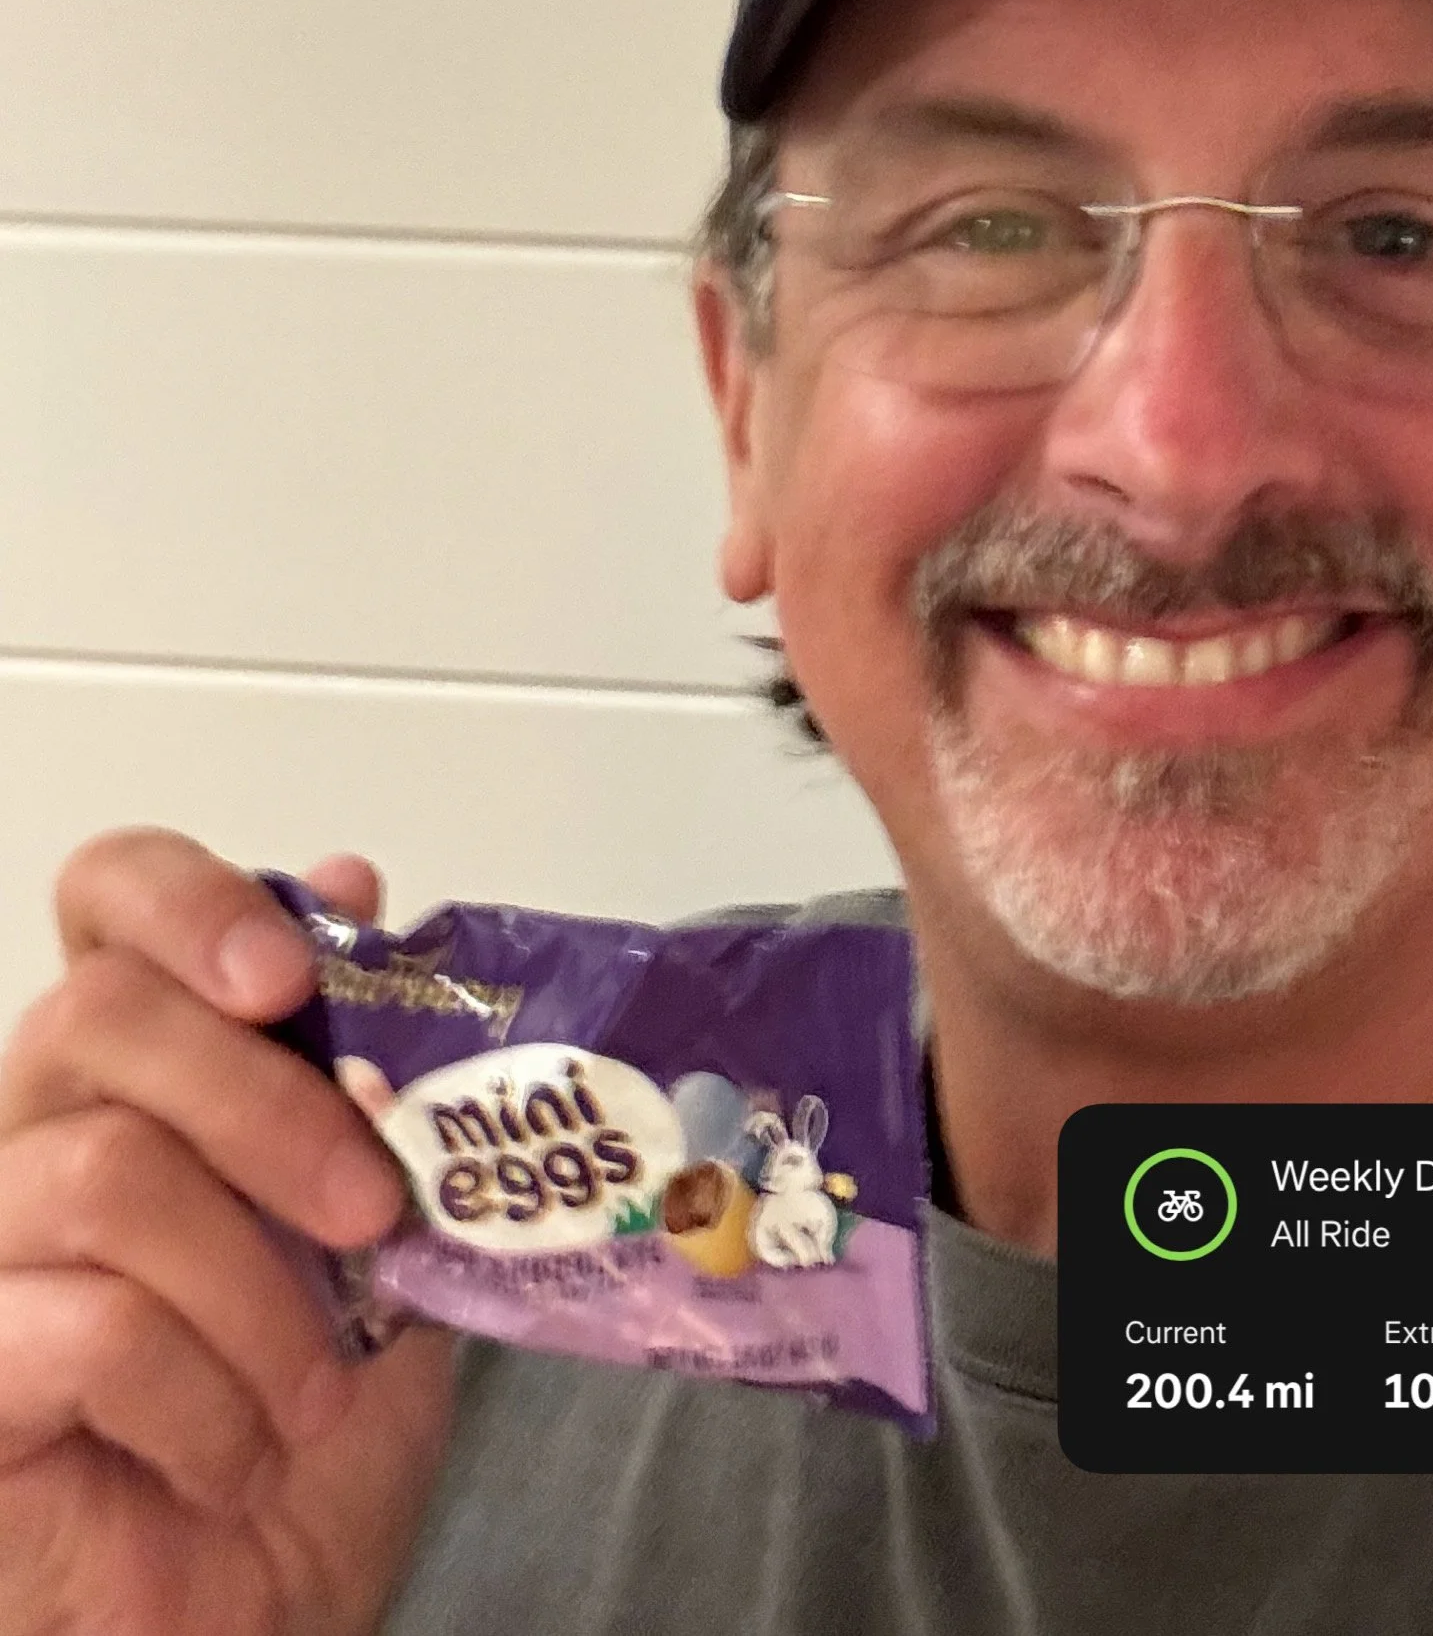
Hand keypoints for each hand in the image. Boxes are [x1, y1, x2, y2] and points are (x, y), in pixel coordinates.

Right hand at [0, 832, 454, 1635]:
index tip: (293, 970)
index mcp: (148, 1076)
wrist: (265, 1615)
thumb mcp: (383, 1229)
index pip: (104, 899)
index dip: (186, 898)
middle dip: (271, 1108)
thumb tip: (355, 884)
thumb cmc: (314, 1423)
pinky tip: (237, 1453)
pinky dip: (203, 1393)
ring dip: (258, 1289)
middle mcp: (35, 1137)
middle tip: (378, 1206)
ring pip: (102, 1173)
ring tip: (317, 1387)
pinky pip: (79, 1326)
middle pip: (95, 1015)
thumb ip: (370, 1071)